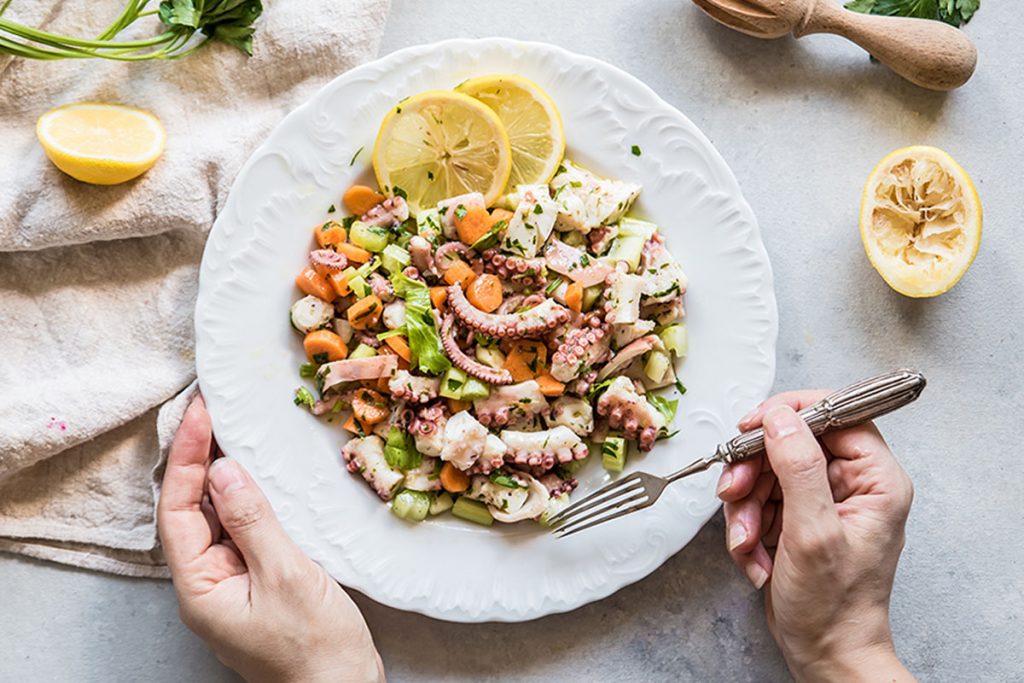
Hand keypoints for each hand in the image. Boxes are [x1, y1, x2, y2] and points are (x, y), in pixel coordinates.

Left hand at [158, 396, 383, 682]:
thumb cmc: (316, 647)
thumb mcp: (287, 577)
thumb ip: (252, 522)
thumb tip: (223, 470)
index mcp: (200, 588)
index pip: (177, 510)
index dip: (186, 457)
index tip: (201, 414)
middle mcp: (207, 583)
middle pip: (189, 510)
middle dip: (197, 458)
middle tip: (212, 409)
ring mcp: (231, 584)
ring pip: (215, 518)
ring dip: (221, 473)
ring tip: (231, 428)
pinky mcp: (256, 582)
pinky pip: (241, 530)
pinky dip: (246, 497)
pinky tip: (259, 474)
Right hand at [717, 392, 914, 681]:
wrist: (825, 653)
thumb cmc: (835, 607)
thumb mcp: (813, 533)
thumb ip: (798, 468)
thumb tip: (780, 417)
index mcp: (876, 480)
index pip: (837, 414)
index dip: (791, 413)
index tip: (753, 424)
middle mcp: (852, 484)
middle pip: (791, 443)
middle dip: (754, 471)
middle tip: (734, 491)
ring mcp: (822, 501)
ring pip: (767, 472)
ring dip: (746, 506)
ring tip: (747, 540)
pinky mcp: (798, 518)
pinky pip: (760, 500)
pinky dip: (746, 526)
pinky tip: (753, 555)